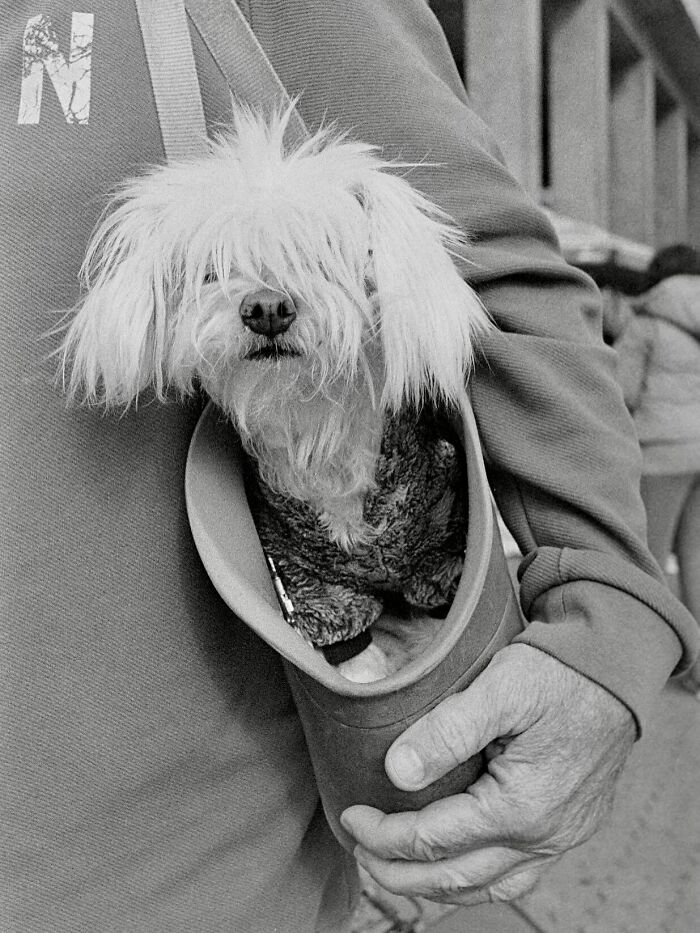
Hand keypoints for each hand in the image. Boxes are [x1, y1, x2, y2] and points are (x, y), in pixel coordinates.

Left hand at [340, 644, 634, 905]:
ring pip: (484, 886)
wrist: (615, 667)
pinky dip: (474, 882)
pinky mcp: (566, 827)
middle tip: (358, 848)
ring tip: (392, 867)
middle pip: (454, 877)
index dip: (383, 834)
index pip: (432, 840)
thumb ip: (447, 732)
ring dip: (433, 884)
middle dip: (397, 871)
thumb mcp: (500, 688)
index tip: (350, 814)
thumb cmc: (558, 673)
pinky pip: (515, 877)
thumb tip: (397, 772)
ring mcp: (559, 837)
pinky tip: (453, 870)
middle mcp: (543, 836)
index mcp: (521, 808)